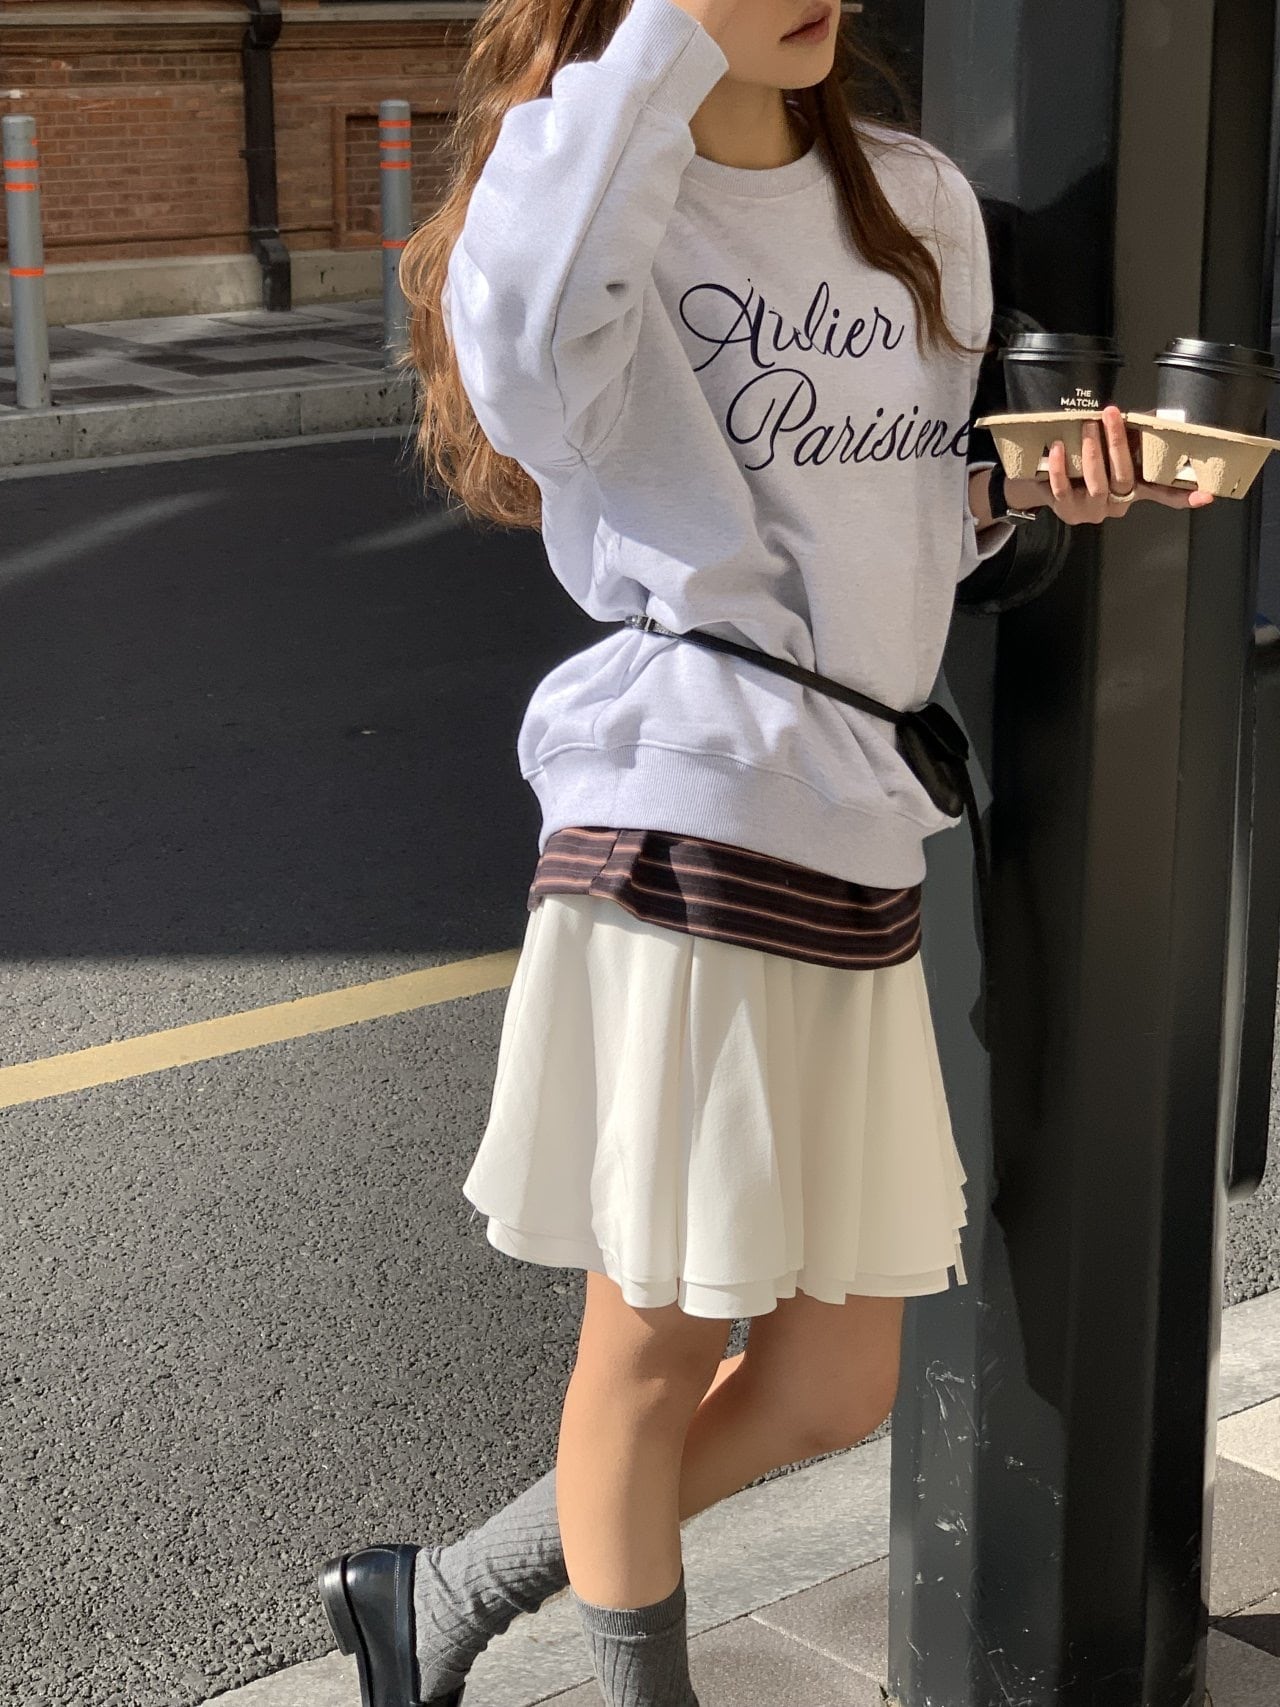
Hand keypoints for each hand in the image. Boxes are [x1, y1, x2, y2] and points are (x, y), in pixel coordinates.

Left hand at [1006, 405, 1216, 523]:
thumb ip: (1134, 439)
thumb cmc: (1086, 463)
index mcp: (1133, 489)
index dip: (1184, 496)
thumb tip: (1156, 416)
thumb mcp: (1112, 453)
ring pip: (1097, 484)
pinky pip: (1063, 489)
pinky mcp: (1067, 511)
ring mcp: (1092, 510)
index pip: (1164, 494)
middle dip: (1117, 442)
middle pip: (1124, 477)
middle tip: (1110, 414)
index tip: (1206, 495)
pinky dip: (1060, 467)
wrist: (1048, 484)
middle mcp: (1116, 503)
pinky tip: (1057, 447)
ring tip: (1086, 426)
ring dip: (1091, 451)